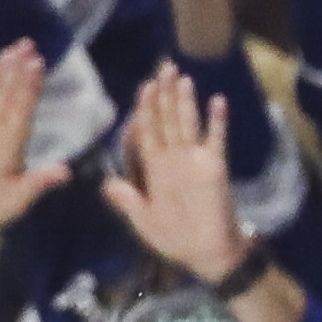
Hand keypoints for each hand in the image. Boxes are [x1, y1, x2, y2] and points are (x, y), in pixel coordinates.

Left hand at [0, 43, 70, 234]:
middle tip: (26, 44)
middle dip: (16, 67)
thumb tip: (67, 170)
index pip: (21, 107)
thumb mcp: (20, 200)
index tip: (37, 62)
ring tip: (11, 48)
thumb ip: (41, 182)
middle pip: (4, 92)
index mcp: (6, 145)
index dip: (29, 83)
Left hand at [101, 62, 246, 279]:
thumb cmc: (176, 239)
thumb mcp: (143, 220)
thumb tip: (104, 183)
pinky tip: (217, 101)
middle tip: (163, 66)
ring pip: (187, 124)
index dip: (145, 109)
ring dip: (184, 101)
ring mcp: (196, 160)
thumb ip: (126, 200)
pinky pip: (216, 141)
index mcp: (155, 167)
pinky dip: (217, 122)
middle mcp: (174, 158)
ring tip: (182, 77)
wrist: (207, 255)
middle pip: (167, 119)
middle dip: (164, 94)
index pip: (148, 130)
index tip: (144, 86)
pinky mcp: (215, 168)